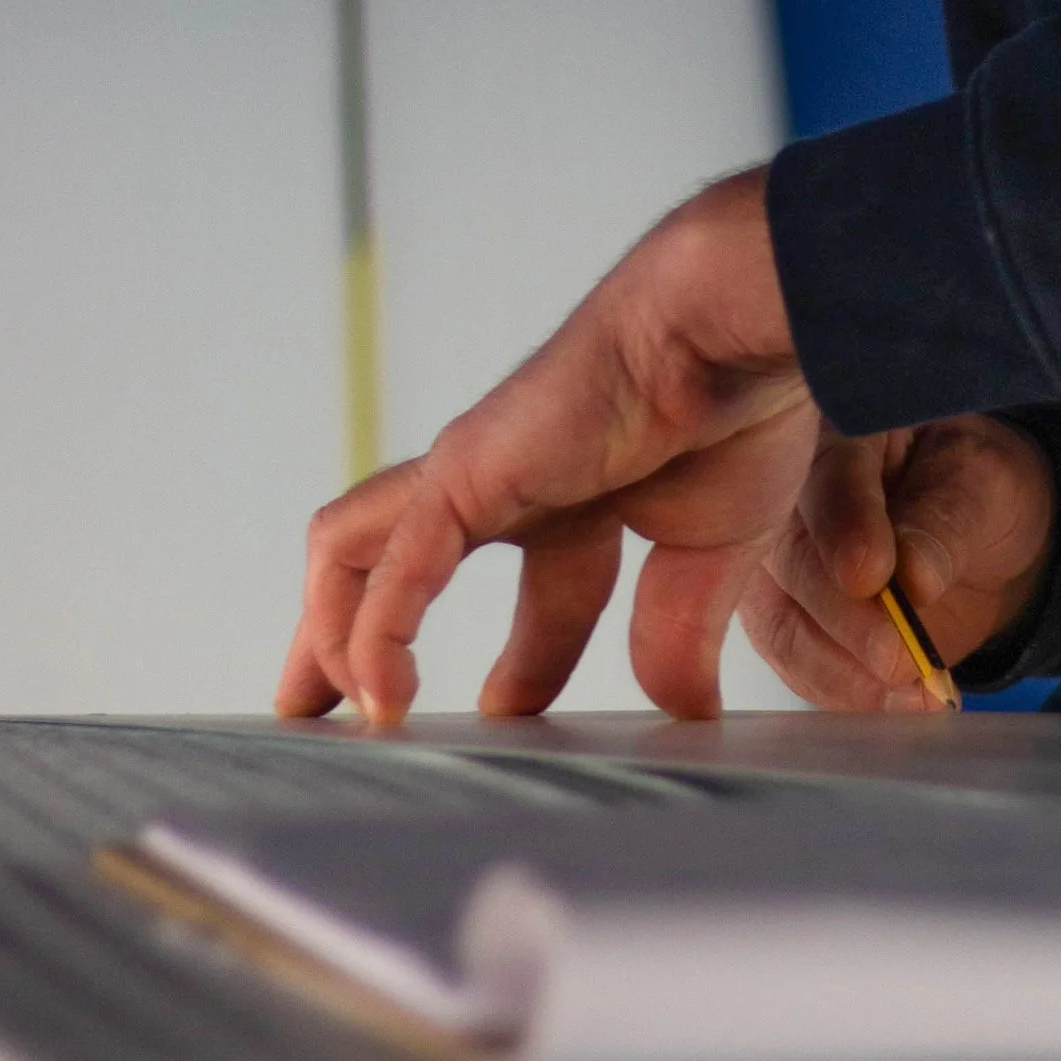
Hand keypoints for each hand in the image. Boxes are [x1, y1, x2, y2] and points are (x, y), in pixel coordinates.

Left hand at [277, 167, 815, 728]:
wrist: (725, 335)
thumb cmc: (737, 410)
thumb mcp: (711, 551)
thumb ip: (682, 628)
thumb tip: (685, 708)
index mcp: (586, 494)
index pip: (543, 590)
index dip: (526, 669)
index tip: (511, 725)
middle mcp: (514, 481)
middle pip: (399, 559)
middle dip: (356, 635)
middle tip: (332, 710)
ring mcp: (474, 474)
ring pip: (353, 548)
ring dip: (328, 630)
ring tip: (322, 706)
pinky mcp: (459, 477)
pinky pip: (389, 569)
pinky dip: (372, 637)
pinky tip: (382, 697)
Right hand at [742, 416, 1055, 710]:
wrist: (981, 542)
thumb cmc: (977, 490)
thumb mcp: (981, 487)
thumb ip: (945, 523)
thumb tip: (912, 576)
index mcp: (839, 433)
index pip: (827, 476)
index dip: (845, 527)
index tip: (870, 576)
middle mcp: (786, 498)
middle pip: (790, 560)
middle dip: (845, 618)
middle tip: (898, 656)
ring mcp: (776, 565)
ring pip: (782, 624)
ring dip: (846, 672)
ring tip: (914, 692)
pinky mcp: (785, 622)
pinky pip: (798, 667)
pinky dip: (847, 694)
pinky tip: (897, 705)